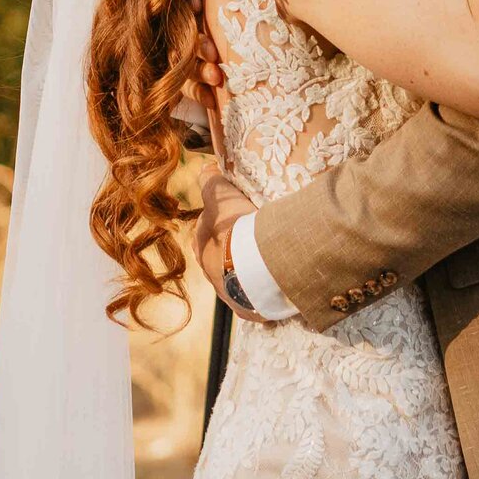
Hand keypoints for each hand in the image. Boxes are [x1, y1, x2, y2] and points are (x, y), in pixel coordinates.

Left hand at [192, 168, 273, 323]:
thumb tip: (204, 169)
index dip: (218, 222)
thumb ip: (210, 182)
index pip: (205, 233)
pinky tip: (276, 284)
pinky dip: (264, 290)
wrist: (257, 267)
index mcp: (202, 247)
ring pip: (237, 280)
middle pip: (220, 259)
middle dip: (232, 251)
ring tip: (268, 261)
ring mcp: (230, 295)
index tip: (235, 217)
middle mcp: (210, 275)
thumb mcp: (221, 195)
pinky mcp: (251, 310)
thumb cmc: (236, 228)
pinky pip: (257, 299)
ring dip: (249, 272)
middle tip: (253, 239)